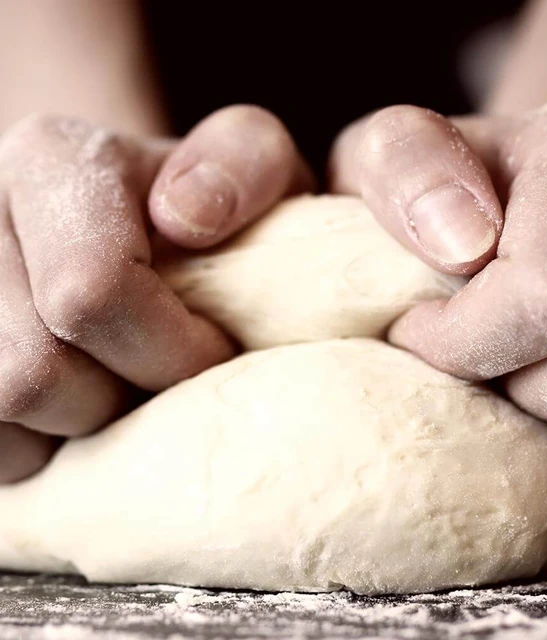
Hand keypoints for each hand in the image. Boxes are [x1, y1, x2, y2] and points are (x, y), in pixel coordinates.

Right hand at [0, 105, 312, 482]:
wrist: (147, 233)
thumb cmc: (208, 215)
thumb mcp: (250, 172)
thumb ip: (245, 161)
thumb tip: (185, 215)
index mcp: (51, 159)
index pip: (92, 290)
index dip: (174, 348)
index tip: (219, 350)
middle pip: (32, 370)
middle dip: (125, 396)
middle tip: (169, 375)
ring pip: (4, 411)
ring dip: (85, 422)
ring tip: (128, 384)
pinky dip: (48, 443)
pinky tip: (86, 400)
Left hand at [329, 97, 546, 452]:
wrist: (478, 201)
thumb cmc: (427, 191)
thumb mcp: (385, 157)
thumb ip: (405, 163)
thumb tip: (465, 242)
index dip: (462, 341)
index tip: (412, 327)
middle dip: (513, 383)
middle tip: (465, 347)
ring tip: (507, 355)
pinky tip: (544, 371)